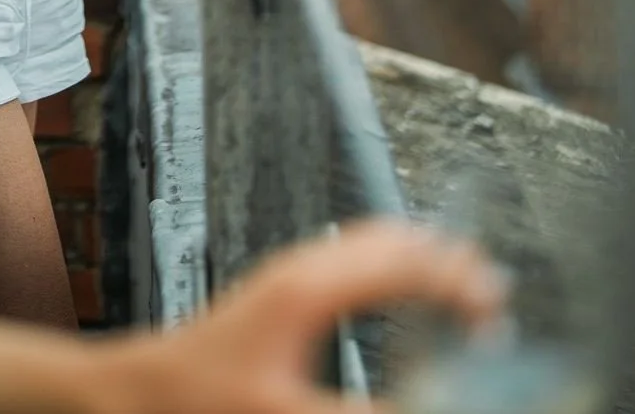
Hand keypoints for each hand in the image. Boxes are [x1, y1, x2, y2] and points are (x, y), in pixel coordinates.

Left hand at [102, 220, 506, 413]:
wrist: (139, 391)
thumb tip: (428, 402)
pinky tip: (406, 296)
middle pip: (392, 239)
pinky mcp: (284, 291)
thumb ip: (363, 412)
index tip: (495, 315)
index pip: (403, 263)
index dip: (457, 284)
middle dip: (447, 261)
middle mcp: (303, 268)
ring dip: (421, 258)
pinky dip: (391, 265)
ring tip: (465, 291)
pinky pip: (351, 258)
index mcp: (309, 287)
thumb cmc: (198, 399)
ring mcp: (292, 274)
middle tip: (493, 298)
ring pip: (371, 242)